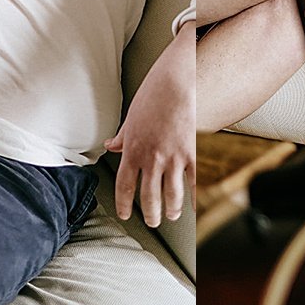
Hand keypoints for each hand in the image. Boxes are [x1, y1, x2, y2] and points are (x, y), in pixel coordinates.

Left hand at [104, 21, 193, 227]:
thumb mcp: (130, 117)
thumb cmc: (152, 96)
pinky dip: (193, 198)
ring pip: (172, 196)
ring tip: (171, 215)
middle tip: (152, 221)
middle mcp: (151, 158)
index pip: (124, 187)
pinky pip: (193, 183)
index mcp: (133, 150)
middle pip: (149, 198)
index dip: (124, 206)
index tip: (125, 214)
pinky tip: (193, 206)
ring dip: (171, 210)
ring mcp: (173, 158)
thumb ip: (122, 137)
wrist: (177, 82)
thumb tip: (111, 145)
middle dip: (151, 215)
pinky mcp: (192, 154)